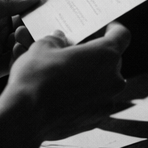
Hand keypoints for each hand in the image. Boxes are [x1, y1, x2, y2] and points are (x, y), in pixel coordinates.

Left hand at [0, 0, 38, 90]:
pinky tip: (21, 51)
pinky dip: (20, 58)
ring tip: (26, 37)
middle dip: (36, 27)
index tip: (53, 6)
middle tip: (45, 24)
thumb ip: (5, 3)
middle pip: (25, 29)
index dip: (36, 9)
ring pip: (22, 47)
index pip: (21, 10)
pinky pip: (12, 65)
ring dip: (28, 42)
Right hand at [2, 23, 130, 122]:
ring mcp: (106, 103)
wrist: (26, 117)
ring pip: (103, 83)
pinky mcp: (95, 120)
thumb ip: (56, 40)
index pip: (121, 35)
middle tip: (76, 51)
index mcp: (106, 55)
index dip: (113, 28)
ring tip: (67, 73)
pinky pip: (94, 102)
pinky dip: (83, 97)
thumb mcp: (43, 47)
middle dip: (96, 54)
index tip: (103, 27)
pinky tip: (64, 94)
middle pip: (112, 60)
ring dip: (90, 76)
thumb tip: (59, 39)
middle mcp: (113, 80)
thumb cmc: (36, 78)